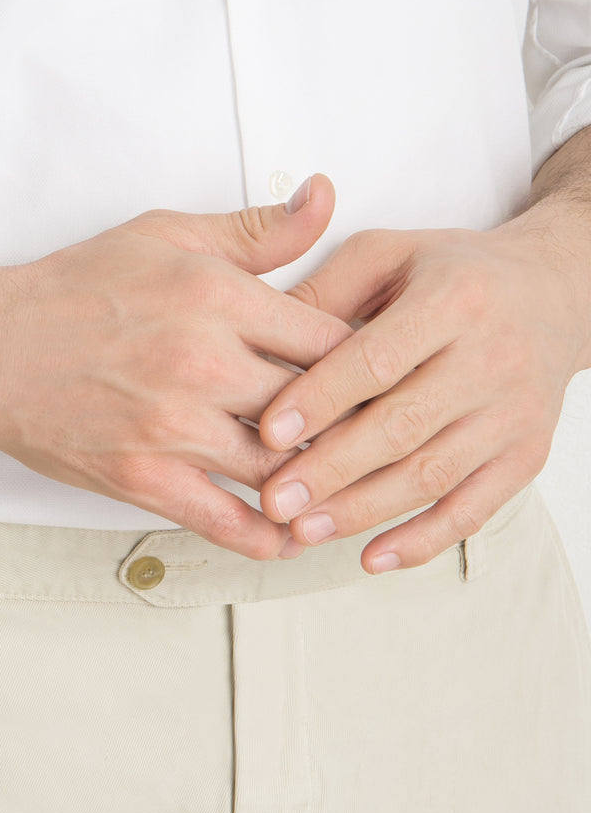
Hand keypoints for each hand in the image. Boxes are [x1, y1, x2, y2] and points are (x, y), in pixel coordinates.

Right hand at [0, 176, 351, 558]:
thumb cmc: (75, 287)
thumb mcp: (166, 235)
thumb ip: (255, 230)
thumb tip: (326, 195)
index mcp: (218, 297)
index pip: (334, 339)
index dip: (367, 362)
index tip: (374, 377)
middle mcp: (203, 363)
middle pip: (320, 408)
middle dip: (351, 425)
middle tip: (372, 437)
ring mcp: (173, 428)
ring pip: (283, 468)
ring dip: (316, 481)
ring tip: (338, 483)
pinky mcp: (143, 479)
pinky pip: (228, 524)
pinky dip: (268, 538)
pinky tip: (289, 535)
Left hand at [256, 207, 590, 571]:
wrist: (554, 291)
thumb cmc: (451, 274)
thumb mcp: (387, 255)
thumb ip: (326, 292)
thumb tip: (259, 338)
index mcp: (452, 300)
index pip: (378, 359)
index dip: (321, 399)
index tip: (269, 432)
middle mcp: (491, 358)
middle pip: (404, 426)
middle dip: (332, 470)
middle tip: (275, 500)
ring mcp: (512, 413)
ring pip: (434, 474)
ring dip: (365, 510)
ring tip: (304, 531)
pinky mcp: (526, 454)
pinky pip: (475, 508)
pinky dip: (424, 540)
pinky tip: (373, 557)